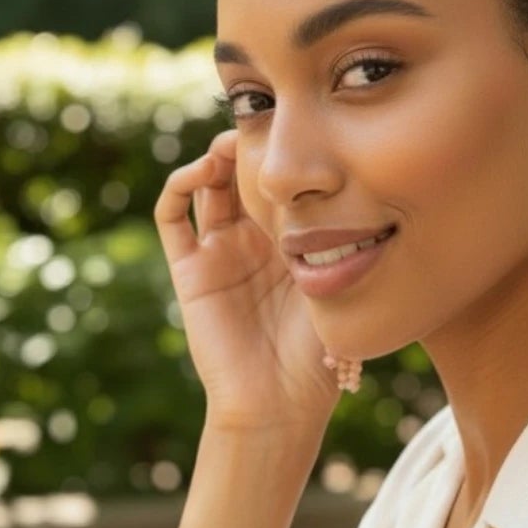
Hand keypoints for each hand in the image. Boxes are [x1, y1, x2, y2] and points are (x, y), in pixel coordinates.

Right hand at [154, 129, 340, 432]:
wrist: (279, 405)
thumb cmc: (319, 356)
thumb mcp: (337, 283)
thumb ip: (337, 238)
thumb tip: (356, 185)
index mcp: (291, 242)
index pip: (280, 180)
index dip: (284, 151)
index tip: (299, 126)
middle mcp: (252, 242)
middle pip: (240, 174)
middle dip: (248, 144)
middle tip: (261, 122)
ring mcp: (217, 253)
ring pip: (206, 185)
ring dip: (214, 156)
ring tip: (232, 143)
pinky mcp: (189, 270)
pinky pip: (171, 217)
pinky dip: (180, 184)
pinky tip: (203, 170)